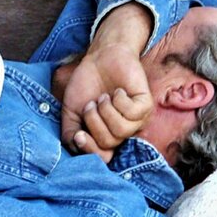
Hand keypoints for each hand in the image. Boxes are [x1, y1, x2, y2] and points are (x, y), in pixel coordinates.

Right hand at [60, 3, 154, 161]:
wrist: (99, 59)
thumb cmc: (86, 85)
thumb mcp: (71, 112)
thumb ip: (70, 133)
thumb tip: (76, 146)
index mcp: (106, 136)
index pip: (103, 157)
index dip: (89, 149)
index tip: (78, 134)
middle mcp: (123, 132)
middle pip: (108, 143)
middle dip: (93, 121)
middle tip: (91, 104)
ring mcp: (136, 120)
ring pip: (121, 130)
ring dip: (105, 110)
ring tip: (103, 97)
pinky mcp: (146, 106)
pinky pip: (131, 113)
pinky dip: (118, 100)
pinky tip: (118, 91)